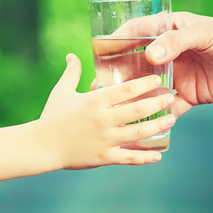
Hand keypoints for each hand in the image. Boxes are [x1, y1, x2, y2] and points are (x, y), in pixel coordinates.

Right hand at [39, 54, 175, 169]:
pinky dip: (145, 158)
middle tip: (171, 97)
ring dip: (158, 126)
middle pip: (138, 110)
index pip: (125, 89)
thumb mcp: (61, 91)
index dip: (144, 83)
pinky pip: (129, 158)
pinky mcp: (104, 157)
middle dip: (158, 103)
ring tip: (172, 119)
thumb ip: (71, 72)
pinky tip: (158, 155)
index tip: (158, 78)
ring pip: (138, 134)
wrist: (40, 146)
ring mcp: (105, 140)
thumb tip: (71, 54)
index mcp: (94, 102)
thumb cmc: (51, 117)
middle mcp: (103, 120)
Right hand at [91, 12, 212, 116]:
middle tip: (98, 89)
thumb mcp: (204, 34)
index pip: (134, 33)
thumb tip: (149, 57)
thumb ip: (176, 42)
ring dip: (132, 100)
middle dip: (117, 77)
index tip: (96, 52)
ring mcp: (176, 76)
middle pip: (135, 65)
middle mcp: (168, 54)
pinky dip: (157, 119)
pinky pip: (167, 110)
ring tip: (113, 111)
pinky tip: (143, 128)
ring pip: (147, 90)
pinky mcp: (187, 97)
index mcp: (168, 31)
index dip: (114, 42)